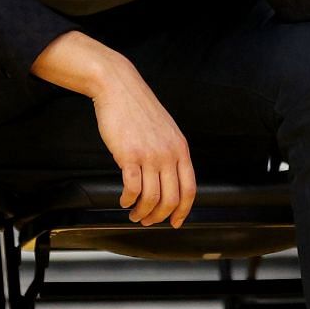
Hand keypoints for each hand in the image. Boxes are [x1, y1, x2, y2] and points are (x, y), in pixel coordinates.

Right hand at [32, 32, 195, 226]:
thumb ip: (170, 152)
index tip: (175, 222)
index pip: (189, 189)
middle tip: (147, 220)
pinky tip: (124, 200)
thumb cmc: (139, 108)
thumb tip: (168, 179)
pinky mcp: (129, 155)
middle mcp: (169, 154)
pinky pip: (132, 188)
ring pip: (151, 198)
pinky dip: (128, 200)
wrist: (119, 87)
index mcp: (181, 149)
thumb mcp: (166, 130)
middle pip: (171, 199)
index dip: (184, 211)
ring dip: (142, 212)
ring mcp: (150, 155)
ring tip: (133, 213)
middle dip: (158, 216)